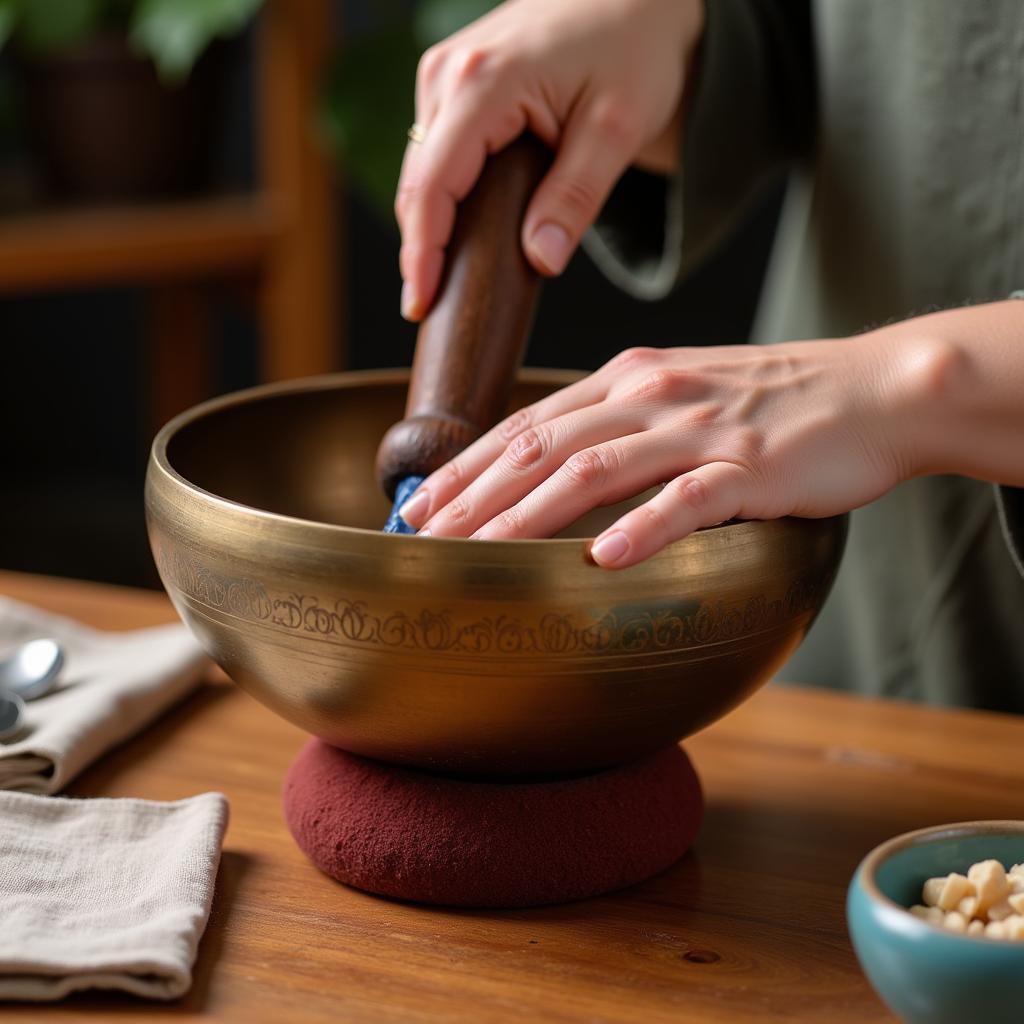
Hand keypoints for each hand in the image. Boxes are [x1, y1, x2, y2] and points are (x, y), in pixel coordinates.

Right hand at [396, 0, 703, 319]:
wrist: (637, 1)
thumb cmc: (635, 51)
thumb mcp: (618, 128)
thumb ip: (577, 195)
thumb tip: (540, 259)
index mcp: (483, 81)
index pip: (432, 184)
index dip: (422, 251)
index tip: (421, 304)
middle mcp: (449, 73)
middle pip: (416, 184)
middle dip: (420, 250)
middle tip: (432, 311)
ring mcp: (445, 76)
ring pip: (421, 173)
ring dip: (430, 229)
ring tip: (444, 286)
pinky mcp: (452, 86)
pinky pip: (435, 156)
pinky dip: (443, 201)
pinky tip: (458, 239)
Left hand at [396, 336, 918, 567]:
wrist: (873, 390)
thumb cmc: (773, 403)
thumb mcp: (679, 395)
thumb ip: (616, 425)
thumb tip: (552, 472)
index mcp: (627, 378)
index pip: (527, 424)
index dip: (466, 466)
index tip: (418, 505)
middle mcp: (651, 395)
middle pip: (542, 447)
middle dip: (473, 495)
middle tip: (422, 538)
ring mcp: (699, 429)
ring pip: (595, 470)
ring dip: (527, 515)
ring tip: (477, 555)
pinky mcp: (751, 467)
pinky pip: (687, 501)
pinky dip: (641, 529)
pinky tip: (600, 561)